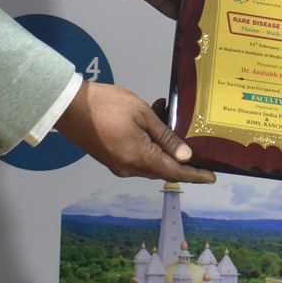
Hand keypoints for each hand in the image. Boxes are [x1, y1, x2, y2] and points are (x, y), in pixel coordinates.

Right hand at [55, 80, 215, 182]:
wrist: (70, 106)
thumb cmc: (106, 105)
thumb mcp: (142, 115)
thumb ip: (166, 136)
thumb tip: (185, 156)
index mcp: (139, 158)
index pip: (174, 172)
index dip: (195, 175)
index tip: (211, 177)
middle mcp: (128, 168)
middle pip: (163, 167)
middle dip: (179, 153)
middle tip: (192, 136)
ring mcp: (118, 164)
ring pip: (150, 159)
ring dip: (162, 143)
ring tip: (164, 112)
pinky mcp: (111, 157)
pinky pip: (137, 155)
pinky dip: (149, 142)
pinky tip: (150, 120)